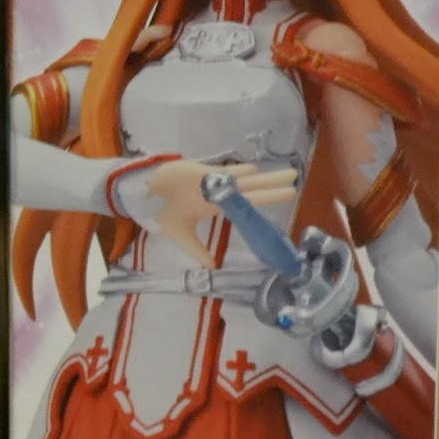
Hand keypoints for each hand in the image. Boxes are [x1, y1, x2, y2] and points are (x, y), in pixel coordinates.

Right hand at [143, 159, 297, 267]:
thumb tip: (213, 269)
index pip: (247, 207)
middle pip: (252, 192)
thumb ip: (197, 249)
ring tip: (288, 173)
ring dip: (264, 178)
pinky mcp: (200, 172)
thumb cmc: (162, 210)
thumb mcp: (180, 234)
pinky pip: (222, 173)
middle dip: (273, 187)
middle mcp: (220, 194)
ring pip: (243, 180)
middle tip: (295, 182)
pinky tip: (252, 170)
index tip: (284, 200)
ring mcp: (212, 182)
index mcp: (216, 208)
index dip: (264, 204)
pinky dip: (236, 173)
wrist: (143, 194)